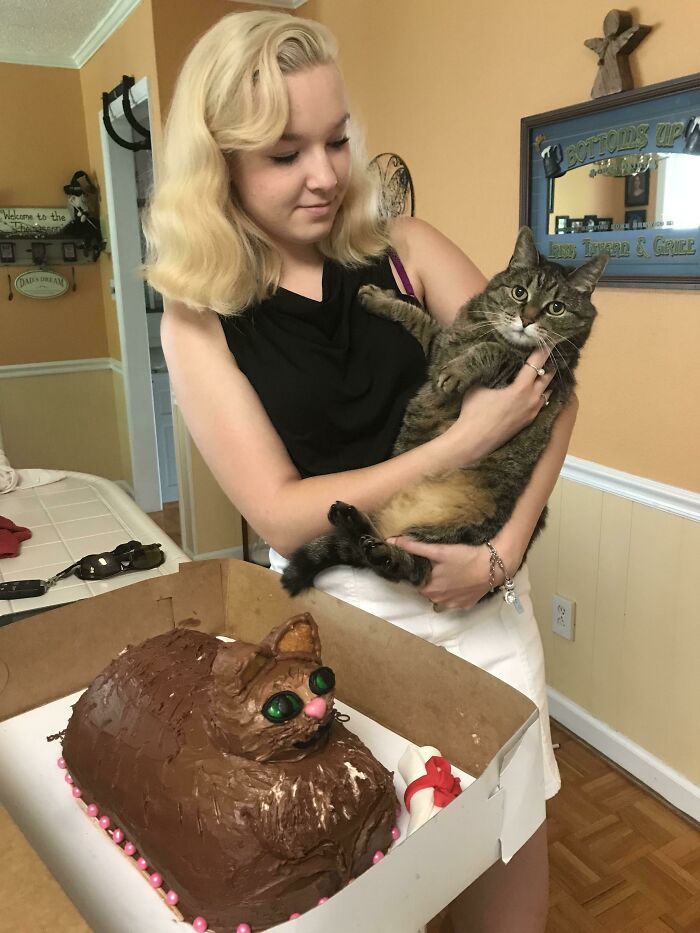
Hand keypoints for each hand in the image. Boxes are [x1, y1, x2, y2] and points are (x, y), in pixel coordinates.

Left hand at [388, 536, 505, 609]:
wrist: (494, 566)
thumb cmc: (465, 557)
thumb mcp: (438, 550)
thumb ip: (414, 547)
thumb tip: (391, 540)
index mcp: (428, 589)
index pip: (415, 583)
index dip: (417, 573)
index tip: (422, 564)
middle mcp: (439, 601)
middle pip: (427, 590)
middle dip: (429, 580)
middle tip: (437, 566)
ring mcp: (453, 604)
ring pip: (440, 597)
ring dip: (441, 588)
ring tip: (448, 574)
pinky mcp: (466, 605)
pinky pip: (454, 601)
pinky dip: (454, 593)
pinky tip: (459, 582)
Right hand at [448, 347, 554, 464]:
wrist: (474, 441)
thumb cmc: (474, 411)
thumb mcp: (479, 386)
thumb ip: (491, 372)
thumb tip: (493, 361)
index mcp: (521, 388)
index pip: (537, 362)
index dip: (544, 349)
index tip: (549, 340)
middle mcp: (532, 399)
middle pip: (548, 376)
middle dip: (549, 363)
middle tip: (548, 353)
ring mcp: (532, 412)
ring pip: (549, 391)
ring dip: (547, 380)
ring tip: (544, 370)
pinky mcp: (529, 421)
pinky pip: (542, 403)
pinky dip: (543, 393)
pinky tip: (537, 390)